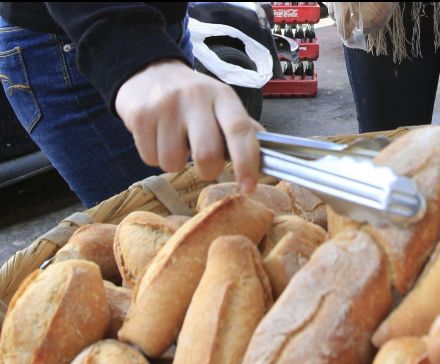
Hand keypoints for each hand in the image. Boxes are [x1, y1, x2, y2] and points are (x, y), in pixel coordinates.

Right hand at [116, 59, 261, 193]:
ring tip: (176, 143)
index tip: (249, 187)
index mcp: (222, 96)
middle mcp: (195, 97)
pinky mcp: (139, 115)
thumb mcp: (222, 103)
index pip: (240, 130)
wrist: (149, 71)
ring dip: (176, 164)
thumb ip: (242, 129)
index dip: (247, 163)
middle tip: (206, 165)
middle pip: (207, 154)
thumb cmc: (194, 97)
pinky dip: (155, 157)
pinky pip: (150, 158)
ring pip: (173, 162)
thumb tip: (271, 154)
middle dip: (208, 171)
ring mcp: (165, 106)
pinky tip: (158, 137)